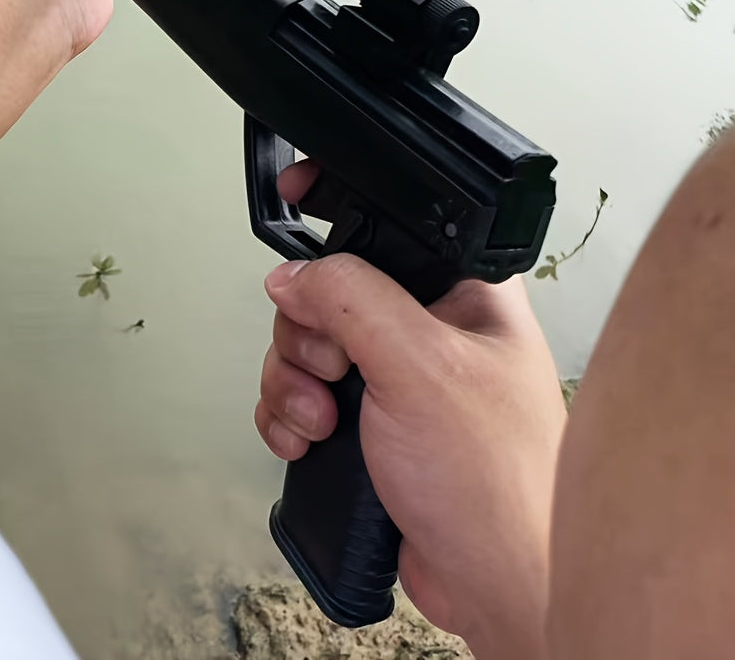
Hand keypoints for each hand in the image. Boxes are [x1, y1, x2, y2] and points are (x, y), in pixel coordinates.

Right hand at [255, 162, 563, 658]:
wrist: (499, 592)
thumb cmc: (502, 484)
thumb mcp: (422, 365)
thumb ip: (350, 300)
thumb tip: (292, 274)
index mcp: (461, 290)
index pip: (389, 220)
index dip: (338, 205)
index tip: (293, 196)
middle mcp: (425, 328)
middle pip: (326, 290)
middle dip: (306, 334)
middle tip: (335, 368)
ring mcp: (393, 378)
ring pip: (303, 346)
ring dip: (292, 383)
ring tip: (323, 420)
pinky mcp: (365, 425)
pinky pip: (298, 396)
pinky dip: (287, 417)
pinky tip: (309, 442)